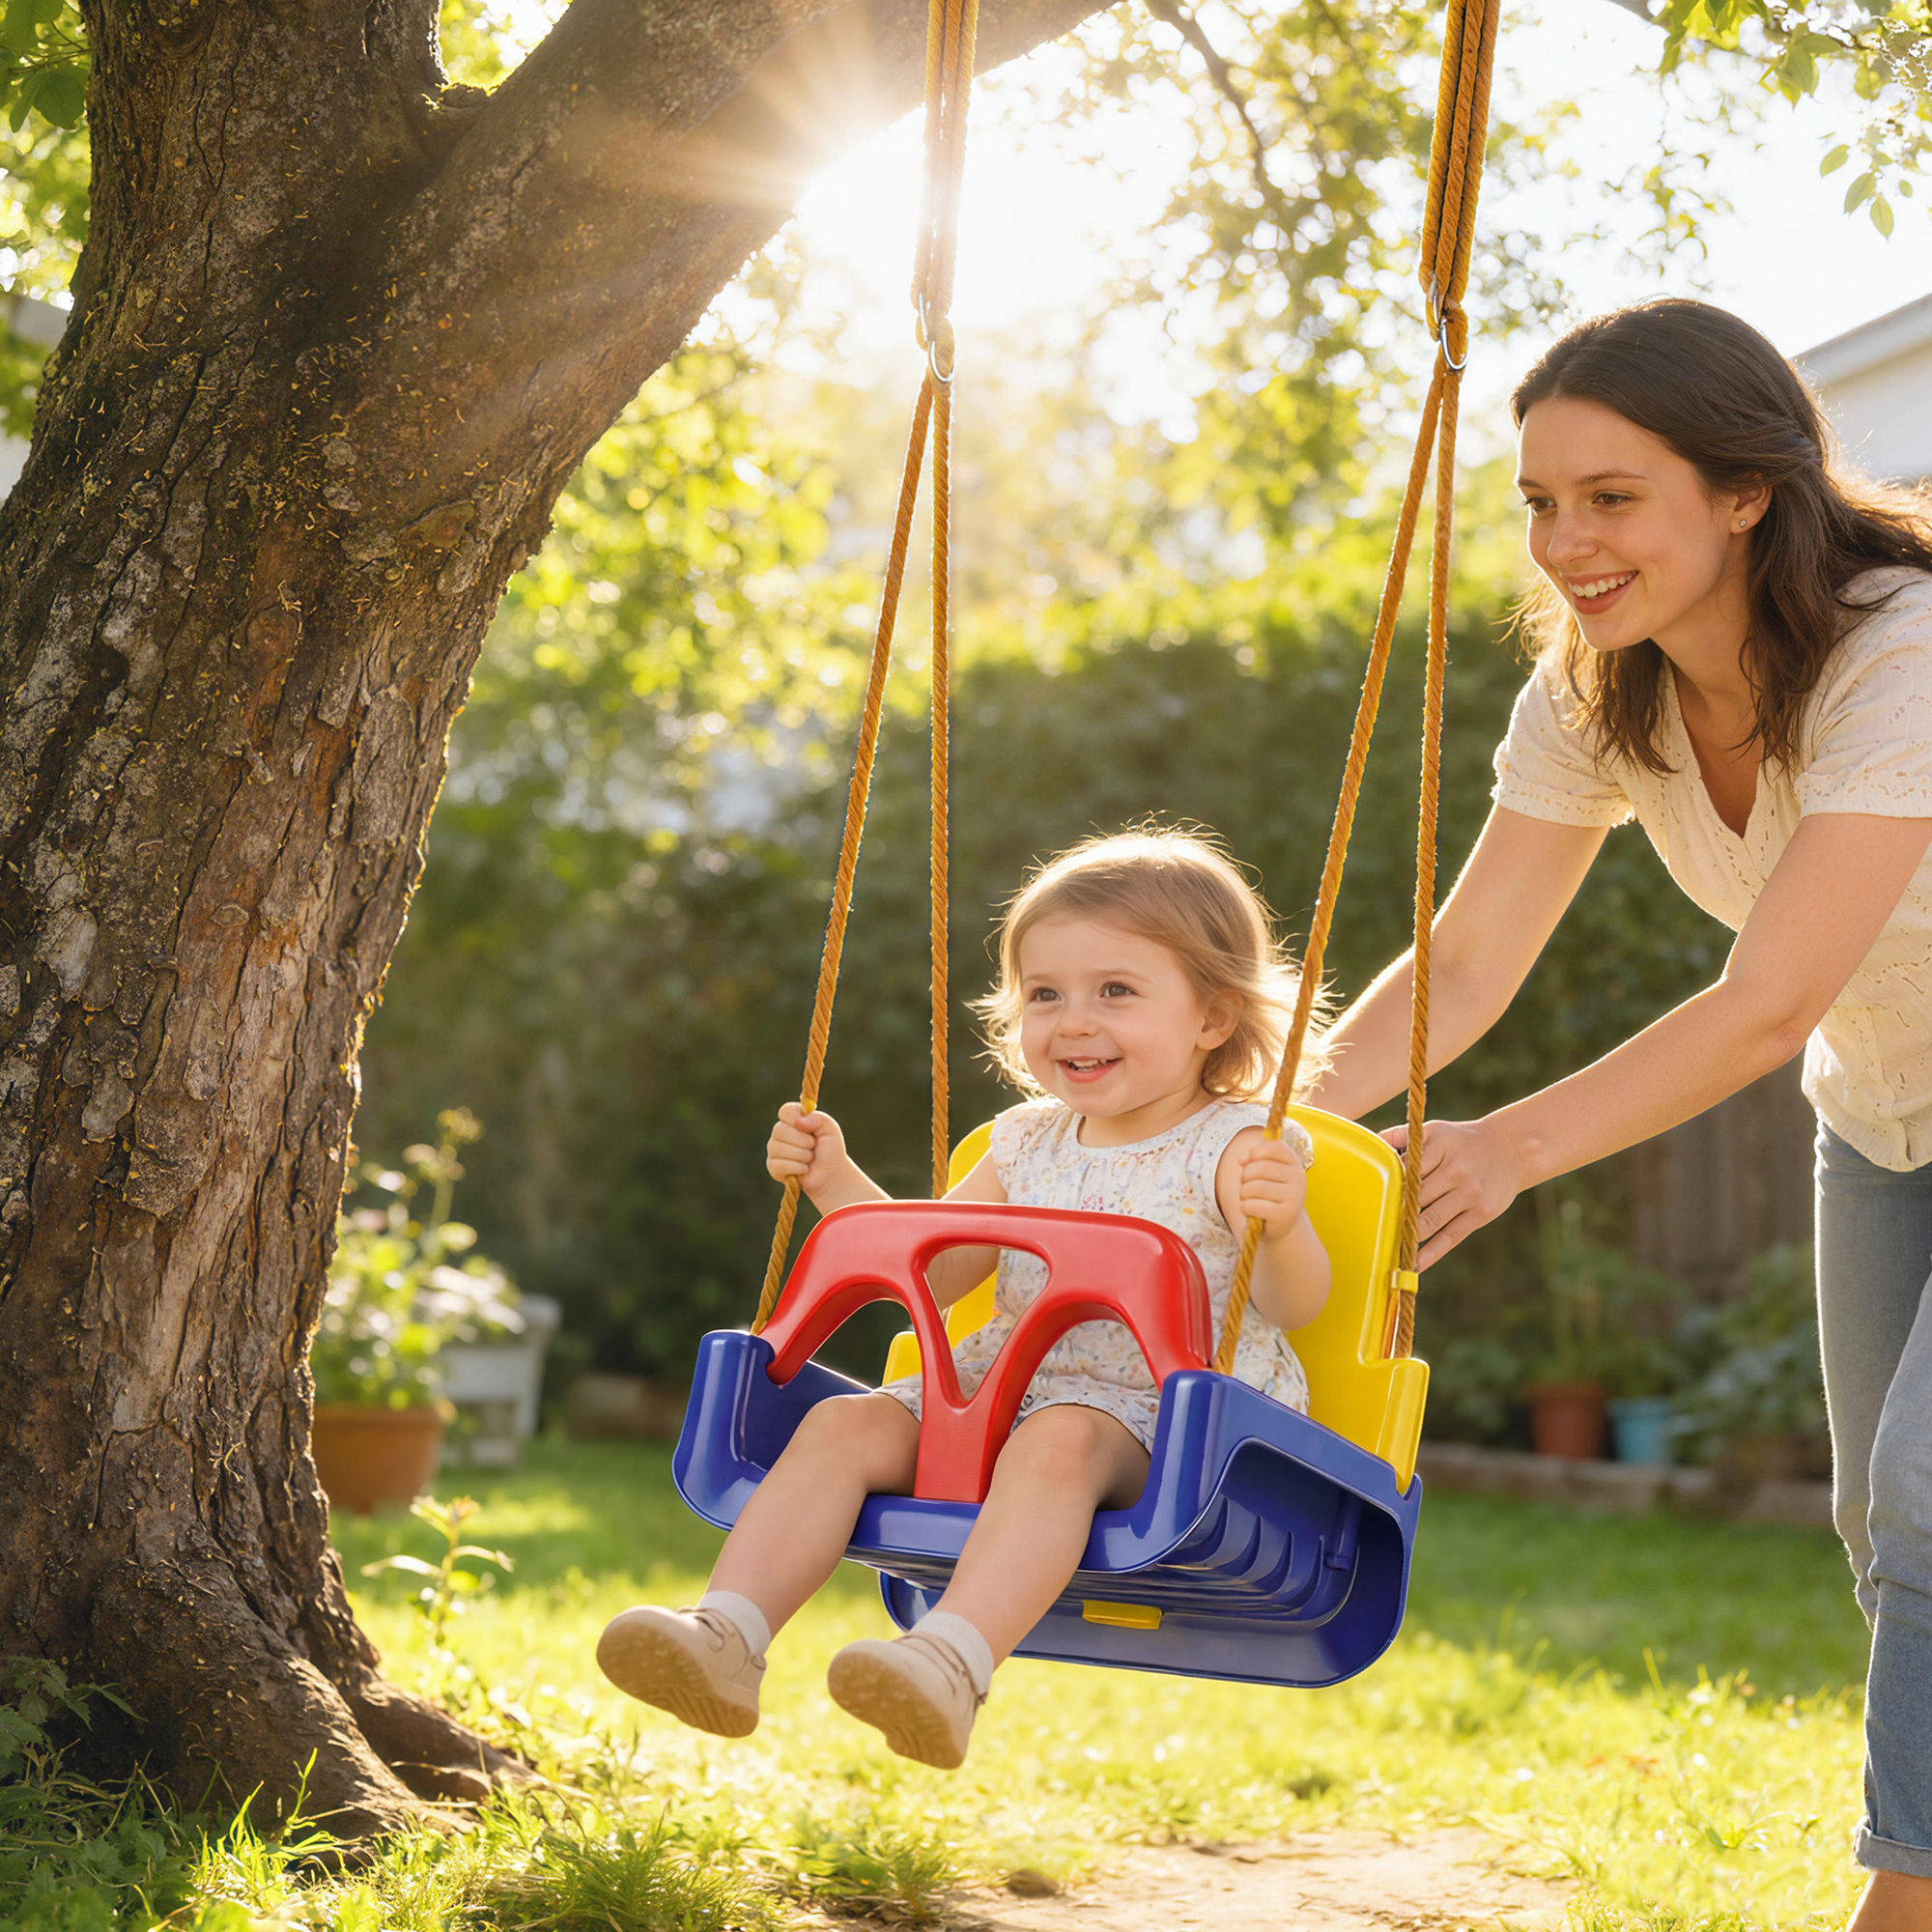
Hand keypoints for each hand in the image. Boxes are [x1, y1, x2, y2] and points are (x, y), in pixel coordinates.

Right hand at [766, 1103, 851, 1198]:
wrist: (831, 1174)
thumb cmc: (830, 1149)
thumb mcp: (831, 1129)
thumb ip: (819, 1118)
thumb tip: (799, 1121)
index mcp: (794, 1119)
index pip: (785, 1111)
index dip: (797, 1118)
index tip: (810, 1128)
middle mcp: (781, 1132)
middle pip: (781, 1130)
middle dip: (804, 1141)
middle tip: (814, 1146)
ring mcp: (775, 1149)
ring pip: (779, 1148)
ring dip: (802, 1156)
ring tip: (810, 1158)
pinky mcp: (773, 1166)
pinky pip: (778, 1164)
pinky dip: (797, 1168)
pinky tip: (805, 1169)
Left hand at [1235, 1135, 1308, 1238]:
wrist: (1283, 1223)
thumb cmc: (1270, 1192)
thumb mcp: (1266, 1172)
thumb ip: (1255, 1159)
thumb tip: (1241, 1158)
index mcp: (1294, 1163)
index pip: (1275, 1148)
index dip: (1255, 1152)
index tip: (1244, 1161)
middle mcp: (1298, 1178)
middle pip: (1261, 1168)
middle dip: (1245, 1176)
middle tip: (1245, 1185)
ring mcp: (1294, 1197)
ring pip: (1256, 1187)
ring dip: (1243, 1193)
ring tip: (1247, 1198)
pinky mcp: (1285, 1215)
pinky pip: (1255, 1205)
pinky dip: (1245, 1207)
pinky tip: (1248, 1209)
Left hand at [1380, 1116, 1528, 1267]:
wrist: (1511, 1149)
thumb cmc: (1461, 1141)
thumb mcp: (1434, 1130)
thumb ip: (1400, 1135)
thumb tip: (1369, 1145)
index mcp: (1439, 1145)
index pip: (1404, 1170)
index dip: (1387, 1186)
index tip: (1367, 1200)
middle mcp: (1455, 1169)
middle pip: (1415, 1197)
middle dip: (1394, 1213)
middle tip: (1369, 1227)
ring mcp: (1469, 1193)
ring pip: (1429, 1220)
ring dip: (1407, 1235)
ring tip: (1387, 1246)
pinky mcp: (1480, 1213)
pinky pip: (1450, 1237)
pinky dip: (1431, 1254)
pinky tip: (1414, 1265)